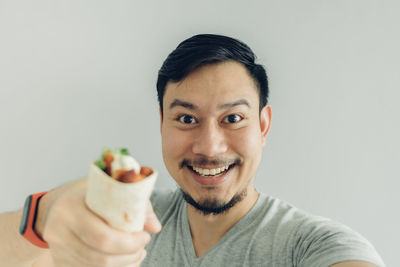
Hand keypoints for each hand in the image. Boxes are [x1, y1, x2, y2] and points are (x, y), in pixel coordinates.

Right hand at [35, 178, 160, 266]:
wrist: (54, 206)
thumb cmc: (86, 194)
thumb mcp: (108, 188)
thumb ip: (134, 203)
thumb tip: (155, 227)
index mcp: (70, 208)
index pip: (102, 236)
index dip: (128, 242)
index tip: (145, 236)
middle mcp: (58, 232)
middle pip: (100, 257)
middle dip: (129, 256)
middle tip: (142, 248)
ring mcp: (58, 250)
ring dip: (123, 265)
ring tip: (137, 254)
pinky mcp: (60, 262)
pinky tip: (125, 262)